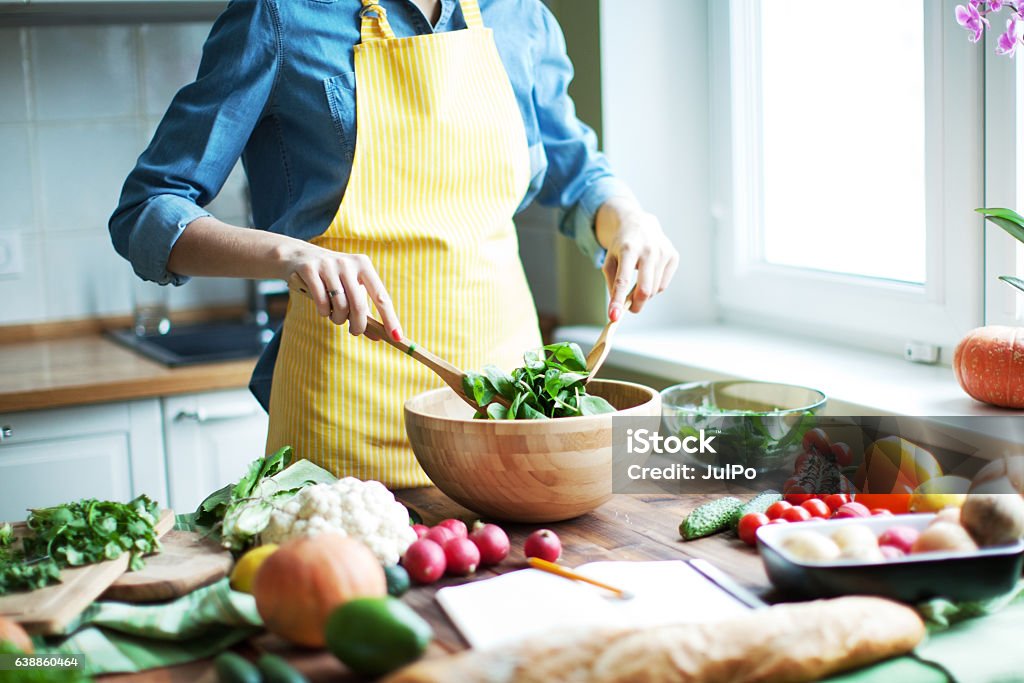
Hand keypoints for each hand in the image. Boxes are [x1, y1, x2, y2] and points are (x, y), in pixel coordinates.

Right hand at [282, 244, 401, 339]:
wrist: (296, 256)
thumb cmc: (330, 277)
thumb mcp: (349, 288)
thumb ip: (364, 311)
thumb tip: (378, 336)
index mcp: (363, 265)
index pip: (381, 296)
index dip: (390, 318)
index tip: (397, 336)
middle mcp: (348, 263)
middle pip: (359, 305)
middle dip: (358, 325)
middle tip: (355, 332)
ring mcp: (328, 265)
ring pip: (339, 305)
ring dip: (337, 319)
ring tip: (334, 316)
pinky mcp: (310, 270)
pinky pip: (321, 302)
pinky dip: (323, 312)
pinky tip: (322, 310)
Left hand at [595, 197, 678, 321]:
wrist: (639, 223)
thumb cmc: (621, 246)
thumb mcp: (609, 260)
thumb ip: (612, 283)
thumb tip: (618, 307)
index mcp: (628, 249)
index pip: (623, 280)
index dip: (618, 300)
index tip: (614, 317)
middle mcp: (648, 250)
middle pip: (644, 289)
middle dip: (636, 305)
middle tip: (629, 309)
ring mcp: (663, 252)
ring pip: (655, 289)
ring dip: (644, 294)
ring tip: (637, 283)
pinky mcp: (673, 256)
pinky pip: (663, 284)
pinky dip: (654, 286)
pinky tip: (649, 274)